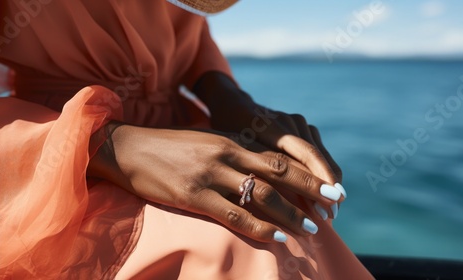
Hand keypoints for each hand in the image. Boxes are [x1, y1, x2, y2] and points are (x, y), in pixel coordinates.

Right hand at [88, 123, 343, 242]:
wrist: (129, 147)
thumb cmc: (170, 146)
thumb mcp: (207, 141)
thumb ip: (234, 152)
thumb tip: (261, 170)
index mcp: (231, 139)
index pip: (279, 158)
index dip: (308, 175)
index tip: (329, 188)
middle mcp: (227, 154)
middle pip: (280, 174)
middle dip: (310, 193)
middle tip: (334, 208)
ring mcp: (210, 175)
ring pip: (262, 197)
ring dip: (291, 215)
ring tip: (311, 230)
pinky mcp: (194, 195)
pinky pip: (234, 214)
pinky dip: (260, 228)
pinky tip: (277, 237)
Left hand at [193, 72, 345, 215]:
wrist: (233, 105)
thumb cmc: (226, 131)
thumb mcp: (233, 147)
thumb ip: (250, 166)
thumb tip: (263, 198)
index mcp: (273, 126)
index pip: (306, 153)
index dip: (318, 180)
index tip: (329, 203)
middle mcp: (290, 122)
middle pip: (317, 157)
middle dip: (327, 186)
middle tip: (333, 214)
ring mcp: (298, 122)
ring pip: (321, 156)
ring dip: (327, 182)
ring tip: (332, 210)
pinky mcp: (303, 127)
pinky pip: (318, 153)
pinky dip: (322, 174)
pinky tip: (324, 195)